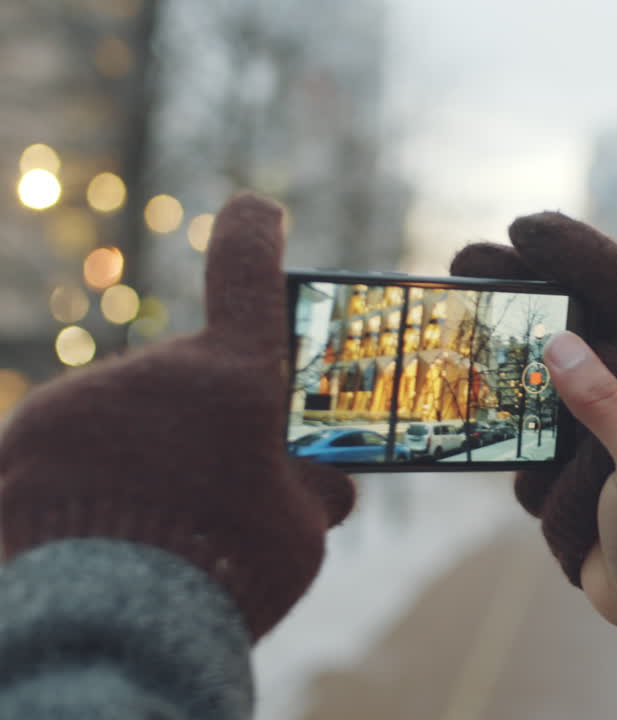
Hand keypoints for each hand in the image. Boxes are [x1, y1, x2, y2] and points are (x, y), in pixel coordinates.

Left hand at [0, 193, 354, 640]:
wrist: (111, 618)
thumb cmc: (227, 569)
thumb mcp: (298, 531)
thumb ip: (308, 491)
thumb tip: (329, 485)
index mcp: (235, 378)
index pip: (245, 270)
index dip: (253, 234)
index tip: (255, 208)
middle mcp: (156, 369)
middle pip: (186, 379)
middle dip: (201, 422)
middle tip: (212, 485)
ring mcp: (83, 397)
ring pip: (125, 413)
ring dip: (141, 452)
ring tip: (151, 523)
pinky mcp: (25, 433)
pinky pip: (69, 443)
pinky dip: (86, 475)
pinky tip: (99, 526)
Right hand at [451, 213, 616, 661]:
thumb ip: (604, 405)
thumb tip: (559, 342)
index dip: (577, 255)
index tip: (525, 230)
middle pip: (573, 318)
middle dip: (521, 289)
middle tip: (466, 261)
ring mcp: (596, 420)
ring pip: (541, 363)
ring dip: (498, 343)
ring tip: (451, 314)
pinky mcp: (568, 455)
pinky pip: (526, 416)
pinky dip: (496, 402)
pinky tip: (459, 383)